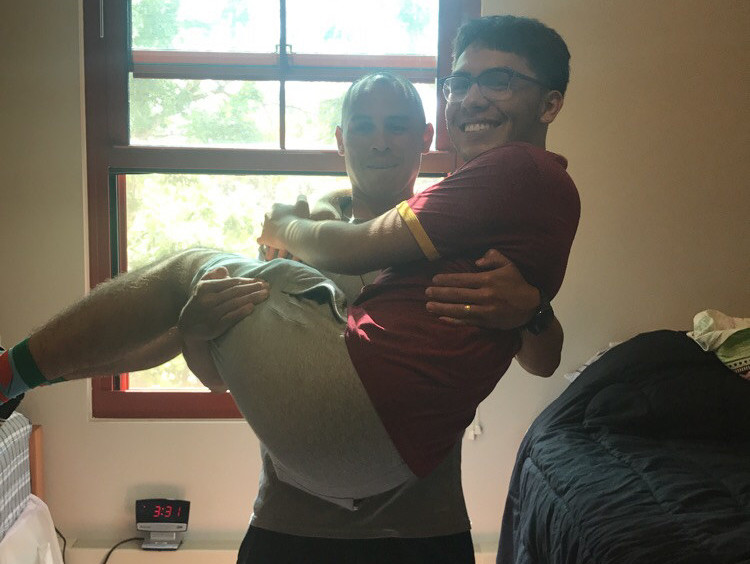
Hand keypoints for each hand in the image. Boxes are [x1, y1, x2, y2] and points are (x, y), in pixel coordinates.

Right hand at [178, 267, 269, 340]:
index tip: (261, 281)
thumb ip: (213, 276)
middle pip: (235, 292)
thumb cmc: (200, 302)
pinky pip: (230, 317)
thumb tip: (225, 270)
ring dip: (252, 298)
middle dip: (253, 288)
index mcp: (205, 287)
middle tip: (267, 287)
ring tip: (265, 295)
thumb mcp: (202, 286)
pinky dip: (241, 312)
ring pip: (235, 303)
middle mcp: (208, 299)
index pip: (231, 283)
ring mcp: (211, 313)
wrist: (187, 325)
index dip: (247, 281)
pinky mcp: (215, 326)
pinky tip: (252, 307)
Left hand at [257, 195, 309, 250]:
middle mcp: (267, 215)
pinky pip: (260, 239)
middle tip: (284, 228)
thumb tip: (301, 196)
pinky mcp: (263, 237)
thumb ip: (301, 199)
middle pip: (270, 218)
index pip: (278, 209)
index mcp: (275, 206)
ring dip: (269, 231)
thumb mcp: (303, 205)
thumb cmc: (298, 218)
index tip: (290, 220)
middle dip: (275, 222)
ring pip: (264, 228)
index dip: (284, 215)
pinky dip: (264, 241)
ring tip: (276, 237)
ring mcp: (264, 226)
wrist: (292, 232)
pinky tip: (268, 243)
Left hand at [425, 249, 539, 329]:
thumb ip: (493, 257)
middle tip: (426, 292)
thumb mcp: (509, 266)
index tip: (435, 280)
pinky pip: (467, 321)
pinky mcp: (487, 322)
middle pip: (458, 294)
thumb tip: (477, 260)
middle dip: (440, 293)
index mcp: (488, 280)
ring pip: (459, 309)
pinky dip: (453, 320)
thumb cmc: (518, 284)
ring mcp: (485, 310)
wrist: (531, 308)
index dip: (447, 280)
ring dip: (442, 307)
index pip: (462, 280)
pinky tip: (442, 318)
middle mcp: (485, 295)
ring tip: (428, 306)